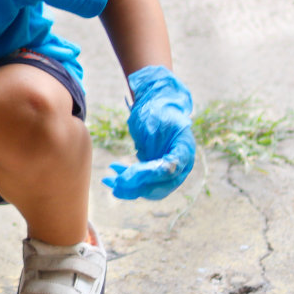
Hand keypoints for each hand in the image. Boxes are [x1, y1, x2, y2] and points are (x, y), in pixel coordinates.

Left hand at [103, 66, 195, 200]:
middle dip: (136, 186)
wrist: (156, 104)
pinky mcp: (156, 172)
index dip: (149, 175)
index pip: (169, 170)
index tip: (126, 177)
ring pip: (149, 189)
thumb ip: (157, 145)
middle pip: (160, 185)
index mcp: (185, 151)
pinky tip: (114, 170)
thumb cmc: (158, 110)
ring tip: (108, 181)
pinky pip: (142, 183)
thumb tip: (162, 168)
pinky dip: (127, 180)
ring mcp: (169, 171)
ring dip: (128, 187)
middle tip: (116, 182)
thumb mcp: (157, 123)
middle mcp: (180, 165)